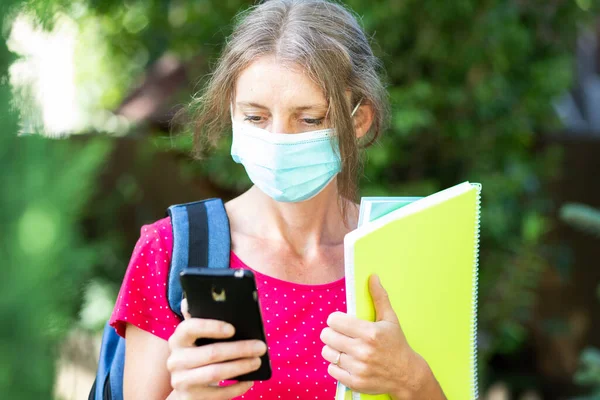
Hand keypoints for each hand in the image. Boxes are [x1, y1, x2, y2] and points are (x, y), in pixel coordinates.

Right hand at [166, 298, 266, 399]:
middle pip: (211, 353)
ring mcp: (181, 380)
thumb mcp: (197, 337)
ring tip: (257, 361)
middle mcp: (175, 360)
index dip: (212, 327)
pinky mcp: (191, 397)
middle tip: (260, 347)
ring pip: (215, 373)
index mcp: (178, 339)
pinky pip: (219, 393)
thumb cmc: (198, 353)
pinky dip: (237, 387)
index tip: (233, 329)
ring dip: (241, 367)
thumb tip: (192, 299)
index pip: (189, 327)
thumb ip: (199, 317)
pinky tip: (249, 380)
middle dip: (240, 349)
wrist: (184, 387)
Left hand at [320, 274, 440, 398]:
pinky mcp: (355, 382)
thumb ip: (379, 297)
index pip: (334, 321)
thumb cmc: (397, 344)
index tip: (341, 322)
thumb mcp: (390, 319)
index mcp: (370, 333)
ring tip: (343, 348)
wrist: (407, 375)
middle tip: (341, 334)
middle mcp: (363, 351)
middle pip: (327, 336)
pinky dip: (336, 365)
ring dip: (332, 349)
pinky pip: (331, 369)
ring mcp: (358, 368)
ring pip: (327, 352)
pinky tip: (347, 361)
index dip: (335, 320)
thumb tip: (372, 277)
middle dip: (332, 333)